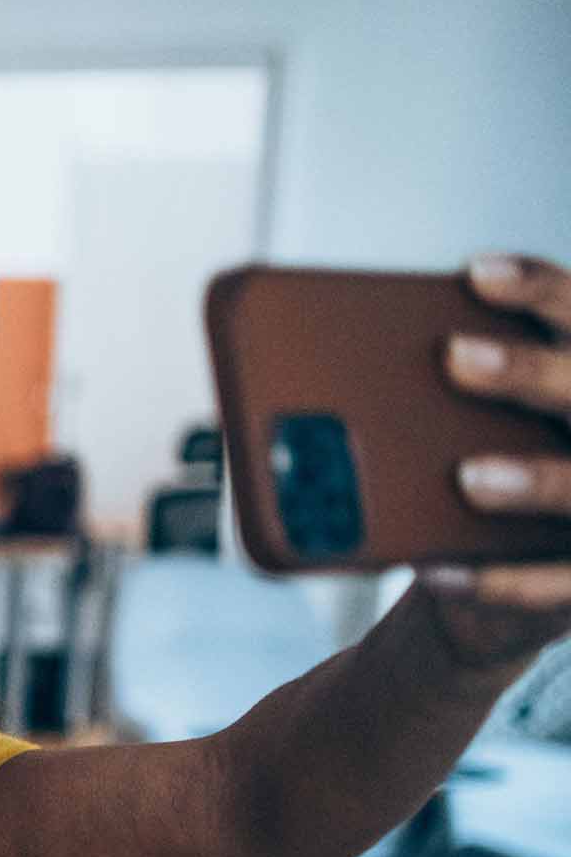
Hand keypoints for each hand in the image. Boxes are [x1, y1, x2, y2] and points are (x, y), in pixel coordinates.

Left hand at [425, 255, 570, 666]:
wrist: (501, 583)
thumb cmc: (474, 475)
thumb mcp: (452, 430)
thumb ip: (418, 397)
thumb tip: (311, 374)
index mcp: (570, 382)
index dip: (537, 290)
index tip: (474, 273)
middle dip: (526, 371)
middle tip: (454, 356)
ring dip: (531, 480)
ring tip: (466, 477)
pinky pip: (552, 582)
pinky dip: (496, 581)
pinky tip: (436, 571)